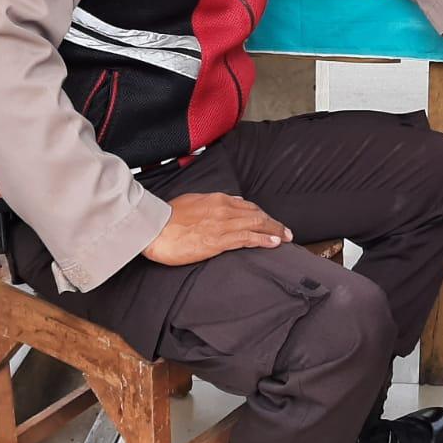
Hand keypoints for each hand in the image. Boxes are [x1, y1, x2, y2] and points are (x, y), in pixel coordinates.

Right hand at [142, 192, 291, 265]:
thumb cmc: (168, 217)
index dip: (261, 214)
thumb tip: (233, 202)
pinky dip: (264, 239)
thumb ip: (213, 202)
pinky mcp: (220, 240)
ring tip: (286, 237)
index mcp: (217, 199)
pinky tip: (274, 242)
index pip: (247, 205)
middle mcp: (224, 209)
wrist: (155, 229)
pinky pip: (248, 238)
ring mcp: (223, 224)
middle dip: (274, 223)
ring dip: (275, 231)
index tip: (270, 220)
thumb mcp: (193, 201)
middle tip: (286, 231)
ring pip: (257, 225)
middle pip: (257, 214)